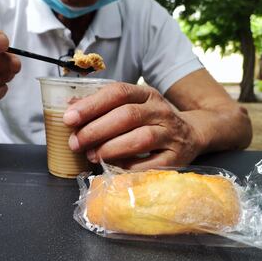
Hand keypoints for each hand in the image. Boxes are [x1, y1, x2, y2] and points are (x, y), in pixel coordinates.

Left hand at [63, 82, 204, 169]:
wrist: (192, 134)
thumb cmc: (150, 121)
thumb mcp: (131, 106)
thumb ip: (102, 106)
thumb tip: (69, 106)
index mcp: (146, 94)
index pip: (118, 92)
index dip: (92, 105)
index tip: (69, 118)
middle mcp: (160, 110)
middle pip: (128, 115)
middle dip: (96, 130)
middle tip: (75, 143)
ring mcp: (171, 133)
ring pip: (141, 138)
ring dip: (111, 148)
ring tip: (91, 155)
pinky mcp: (177, 157)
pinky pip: (152, 164)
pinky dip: (130, 167)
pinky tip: (114, 168)